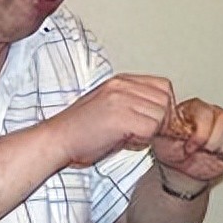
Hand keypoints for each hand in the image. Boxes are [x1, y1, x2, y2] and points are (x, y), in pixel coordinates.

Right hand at [45, 73, 173, 167]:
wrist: (56, 140)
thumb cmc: (80, 130)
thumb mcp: (110, 106)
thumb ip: (134, 104)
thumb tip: (161, 117)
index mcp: (121, 81)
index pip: (163, 86)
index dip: (164, 106)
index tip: (157, 122)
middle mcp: (122, 86)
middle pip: (166, 100)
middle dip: (163, 120)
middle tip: (147, 133)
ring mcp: (121, 99)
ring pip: (161, 115)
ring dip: (152, 131)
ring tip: (133, 136)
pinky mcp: (119, 116)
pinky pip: (150, 129)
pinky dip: (143, 139)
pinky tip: (127, 140)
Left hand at [152, 98, 222, 181]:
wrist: (178, 167)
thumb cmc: (170, 150)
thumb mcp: (162, 137)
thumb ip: (162, 126)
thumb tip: (157, 121)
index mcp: (193, 109)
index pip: (205, 113)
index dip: (200, 133)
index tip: (189, 147)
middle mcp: (212, 113)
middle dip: (212, 141)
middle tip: (201, 150)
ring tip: (211, 152)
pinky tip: (221, 155)